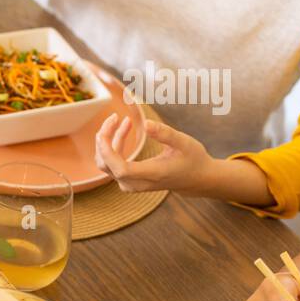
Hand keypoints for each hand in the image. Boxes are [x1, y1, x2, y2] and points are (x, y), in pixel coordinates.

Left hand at [94, 115, 215, 193]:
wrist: (195, 178)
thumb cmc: (192, 158)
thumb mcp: (184, 142)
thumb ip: (165, 133)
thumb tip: (146, 123)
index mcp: (151, 174)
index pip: (120, 168)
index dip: (107, 151)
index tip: (104, 131)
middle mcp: (136, 183)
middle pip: (107, 164)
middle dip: (105, 139)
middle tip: (114, 116)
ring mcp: (129, 184)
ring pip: (105, 163)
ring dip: (108, 140)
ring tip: (123, 120)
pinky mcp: (127, 180)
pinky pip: (111, 163)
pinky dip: (113, 145)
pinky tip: (125, 128)